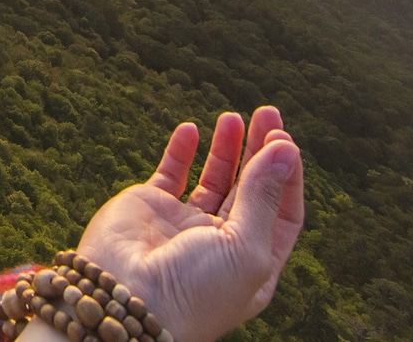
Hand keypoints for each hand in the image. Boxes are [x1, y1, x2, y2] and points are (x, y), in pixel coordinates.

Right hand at [73, 106, 303, 341]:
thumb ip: (263, 195)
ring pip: (213, 177)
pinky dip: (181, 151)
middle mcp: (221, 243)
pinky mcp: (151, 207)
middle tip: (266, 113)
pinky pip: (171, 173)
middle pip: (250, 189)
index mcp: (253, 262)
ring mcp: (185, 224)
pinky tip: (191, 130)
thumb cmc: (195, 289)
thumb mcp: (245, 246)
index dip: (285, 175)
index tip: (284, 140)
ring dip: (226, 147)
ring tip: (231, 116)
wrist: (127, 299)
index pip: (281, 211)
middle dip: (259, 150)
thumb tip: (285, 149)